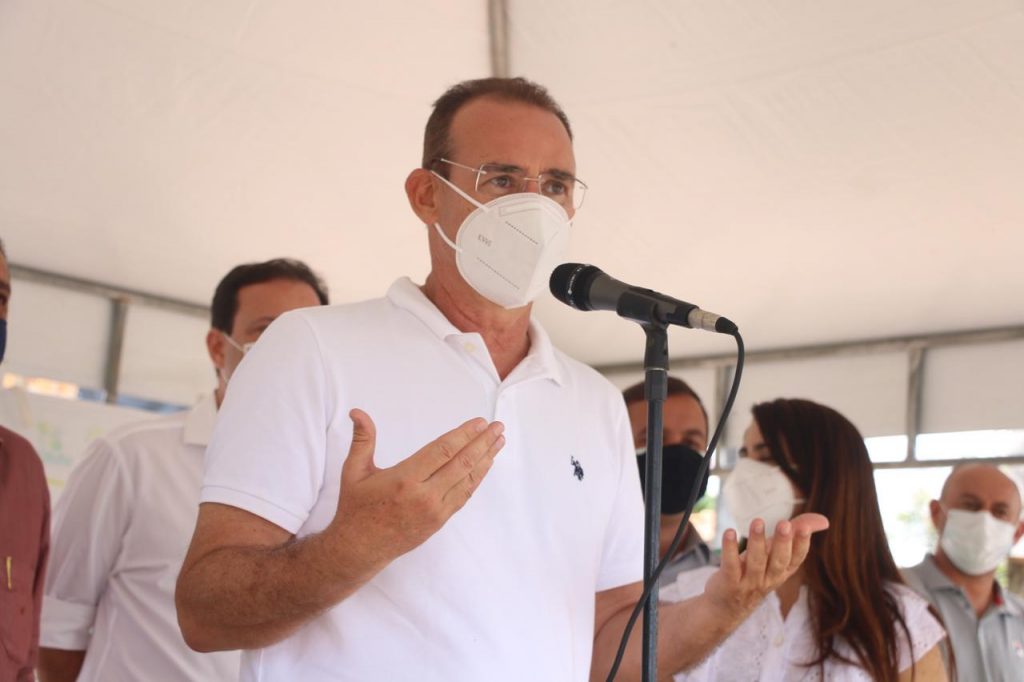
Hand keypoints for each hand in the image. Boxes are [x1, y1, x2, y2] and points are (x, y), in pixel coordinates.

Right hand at [324, 409, 504, 577]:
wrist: (359, 549)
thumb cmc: (356, 507)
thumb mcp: (354, 471)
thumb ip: (362, 439)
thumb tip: (357, 411)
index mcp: (404, 479)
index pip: (442, 451)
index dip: (463, 434)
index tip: (479, 422)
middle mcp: (424, 496)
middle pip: (461, 463)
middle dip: (483, 443)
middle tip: (497, 427)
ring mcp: (435, 510)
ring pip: (468, 480)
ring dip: (486, 459)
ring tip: (499, 442)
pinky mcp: (439, 521)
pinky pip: (464, 496)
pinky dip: (477, 478)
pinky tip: (485, 465)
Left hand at [703, 514, 828, 621]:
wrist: (727, 608)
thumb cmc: (755, 573)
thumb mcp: (775, 555)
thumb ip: (795, 534)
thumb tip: (824, 521)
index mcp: (783, 572)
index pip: (796, 559)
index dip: (801, 544)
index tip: (804, 527)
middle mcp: (768, 579)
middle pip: (778, 562)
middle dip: (783, 543)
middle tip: (784, 524)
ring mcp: (749, 583)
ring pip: (755, 562)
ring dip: (757, 541)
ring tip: (758, 521)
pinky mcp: (729, 583)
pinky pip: (730, 565)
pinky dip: (730, 549)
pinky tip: (729, 532)